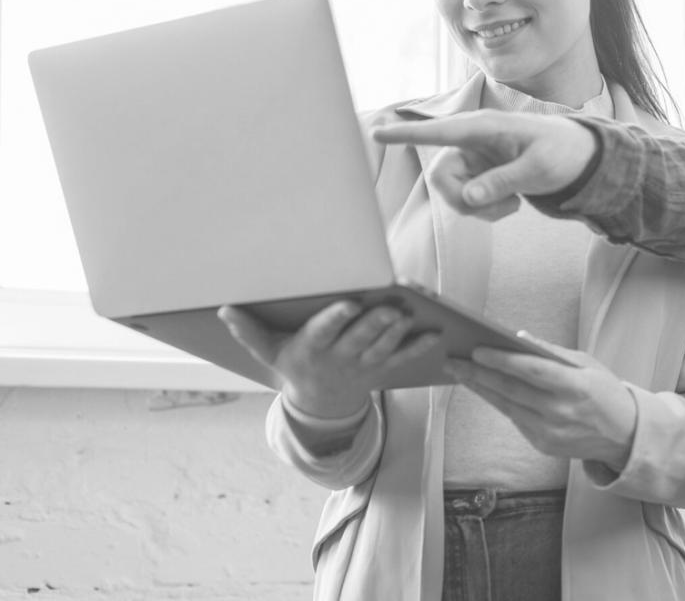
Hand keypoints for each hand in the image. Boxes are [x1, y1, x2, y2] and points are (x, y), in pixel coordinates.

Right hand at [219, 302, 439, 417]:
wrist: (318, 405)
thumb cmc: (293, 365)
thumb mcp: (268, 353)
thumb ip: (248, 332)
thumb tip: (224, 309)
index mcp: (311, 349)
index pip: (323, 332)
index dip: (335, 319)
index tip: (348, 304)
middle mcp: (338, 358)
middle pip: (358, 341)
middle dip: (374, 325)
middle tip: (390, 309)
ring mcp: (362, 366)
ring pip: (382, 350)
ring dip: (397, 334)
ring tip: (409, 315)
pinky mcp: (380, 370)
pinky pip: (401, 360)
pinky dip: (418, 348)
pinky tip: (435, 335)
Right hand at [373, 110, 598, 217]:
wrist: (576, 157)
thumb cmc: (560, 152)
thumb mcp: (538, 169)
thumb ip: (503, 182)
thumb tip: (468, 197)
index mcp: (486, 128)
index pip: (441, 131)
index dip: (409, 134)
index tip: (378, 133)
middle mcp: (472, 141)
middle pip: (441, 177)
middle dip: (463, 201)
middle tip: (504, 210)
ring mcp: (472, 159)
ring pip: (451, 194)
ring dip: (479, 209)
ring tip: (513, 205)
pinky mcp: (476, 174)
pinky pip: (465, 200)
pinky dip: (485, 210)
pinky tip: (510, 202)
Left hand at [445, 335, 637, 471]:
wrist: (624, 434)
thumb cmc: (605, 391)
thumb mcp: (587, 364)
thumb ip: (551, 352)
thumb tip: (517, 337)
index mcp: (576, 387)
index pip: (532, 371)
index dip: (503, 361)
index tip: (477, 350)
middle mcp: (561, 412)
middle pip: (511, 390)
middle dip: (478, 374)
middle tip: (452, 360)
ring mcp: (550, 432)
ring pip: (506, 406)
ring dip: (480, 388)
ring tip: (459, 372)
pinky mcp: (542, 444)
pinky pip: (514, 418)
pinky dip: (497, 402)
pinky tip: (482, 388)